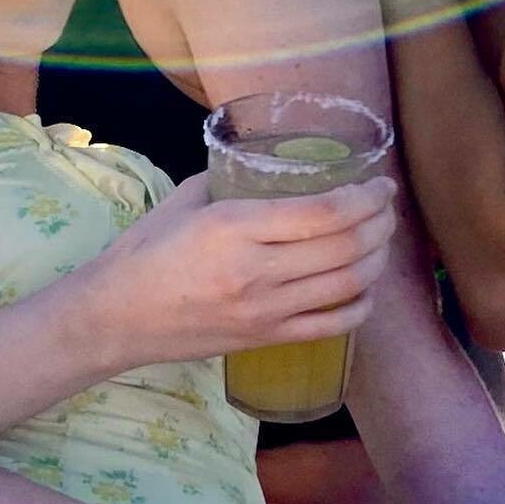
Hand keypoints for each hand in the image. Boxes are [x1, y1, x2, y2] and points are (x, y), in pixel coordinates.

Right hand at [86, 172, 397, 369]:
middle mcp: (257, 270)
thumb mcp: (187, 198)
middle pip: (345, 247)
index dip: (365, 197)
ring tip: (382, 238)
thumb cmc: (146, 249)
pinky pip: (330, 326)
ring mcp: (264, 310)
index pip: (323, 213)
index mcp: (235, 225)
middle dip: (381, 222)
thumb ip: (234, 179)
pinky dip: (360, 305)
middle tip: (388, 206)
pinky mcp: (265, 339)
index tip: (381, 183)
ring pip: (346, 284)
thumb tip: (274, 164)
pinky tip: (365, 287)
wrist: (116, 316)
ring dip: (377, 258)